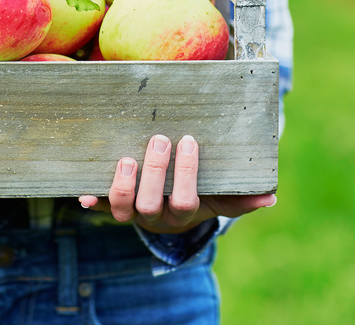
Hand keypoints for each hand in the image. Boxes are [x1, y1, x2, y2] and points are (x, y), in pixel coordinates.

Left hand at [79, 134, 275, 233]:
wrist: (167, 209)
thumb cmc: (198, 193)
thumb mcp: (220, 196)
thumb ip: (242, 197)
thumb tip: (271, 196)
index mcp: (183, 213)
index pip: (186, 200)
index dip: (186, 175)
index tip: (188, 141)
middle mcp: (155, 215)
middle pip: (151, 204)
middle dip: (155, 173)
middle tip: (159, 140)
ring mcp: (131, 210)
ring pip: (122, 209)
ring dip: (122, 186)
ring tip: (125, 159)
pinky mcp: (110, 203)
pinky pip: (98, 204)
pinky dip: (91, 199)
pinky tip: (83, 192)